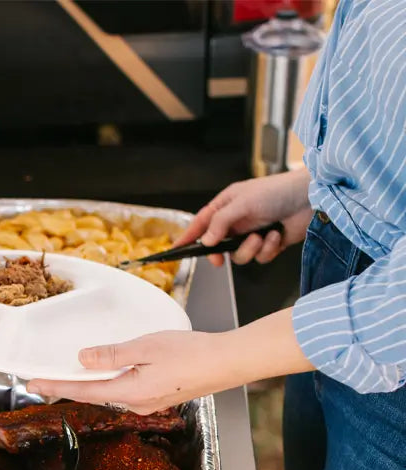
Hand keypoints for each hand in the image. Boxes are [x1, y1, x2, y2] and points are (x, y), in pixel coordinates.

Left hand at [28, 331, 237, 414]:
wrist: (228, 362)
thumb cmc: (191, 352)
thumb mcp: (146, 347)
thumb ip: (112, 355)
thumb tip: (83, 359)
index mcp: (130, 392)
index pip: (83, 390)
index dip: (55, 386)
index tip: (32, 383)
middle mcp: (136, 403)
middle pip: (93, 395)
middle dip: (67, 386)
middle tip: (43, 379)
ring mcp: (148, 403)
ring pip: (109, 393)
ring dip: (88, 384)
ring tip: (66, 375)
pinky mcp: (158, 397)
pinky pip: (124, 391)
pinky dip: (108, 383)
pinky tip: (103, 373)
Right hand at [175, 171, 312, 265]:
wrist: (311, 198)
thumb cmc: (277, 191)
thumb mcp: (243, 203)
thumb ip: (221, 223)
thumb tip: (207, 241)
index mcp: (227, 205)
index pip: (201, 223)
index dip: (188, 237)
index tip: (176, 250)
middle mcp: (238, 221)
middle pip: (218, 245)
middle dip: (221, 253)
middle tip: (219, 260)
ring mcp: (252, 233)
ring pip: (239, 255)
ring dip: (250, 249)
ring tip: (262, 237)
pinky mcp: (268, 244)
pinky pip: (259, 257)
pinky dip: (267, 249)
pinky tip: (276, 236)